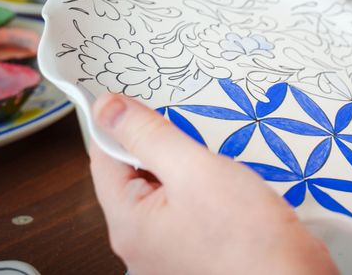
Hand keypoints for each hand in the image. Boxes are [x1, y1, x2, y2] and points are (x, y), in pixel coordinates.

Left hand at [89, 93, 337, 274]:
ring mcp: (171, 249)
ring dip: (188, 167)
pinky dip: (205, 188)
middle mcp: (143, 243)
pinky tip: (230, 189)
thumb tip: (107, 109)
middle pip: (135, 174)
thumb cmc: (248, 241)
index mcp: (129, 225)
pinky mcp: (198, 249)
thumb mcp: (194, 170)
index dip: (120, 124)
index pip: (104, 158)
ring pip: (167, 188)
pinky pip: (190, 205)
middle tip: (192, 139)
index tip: (140, 102)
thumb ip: (148, 135)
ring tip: (216, 167)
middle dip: (163, 148)